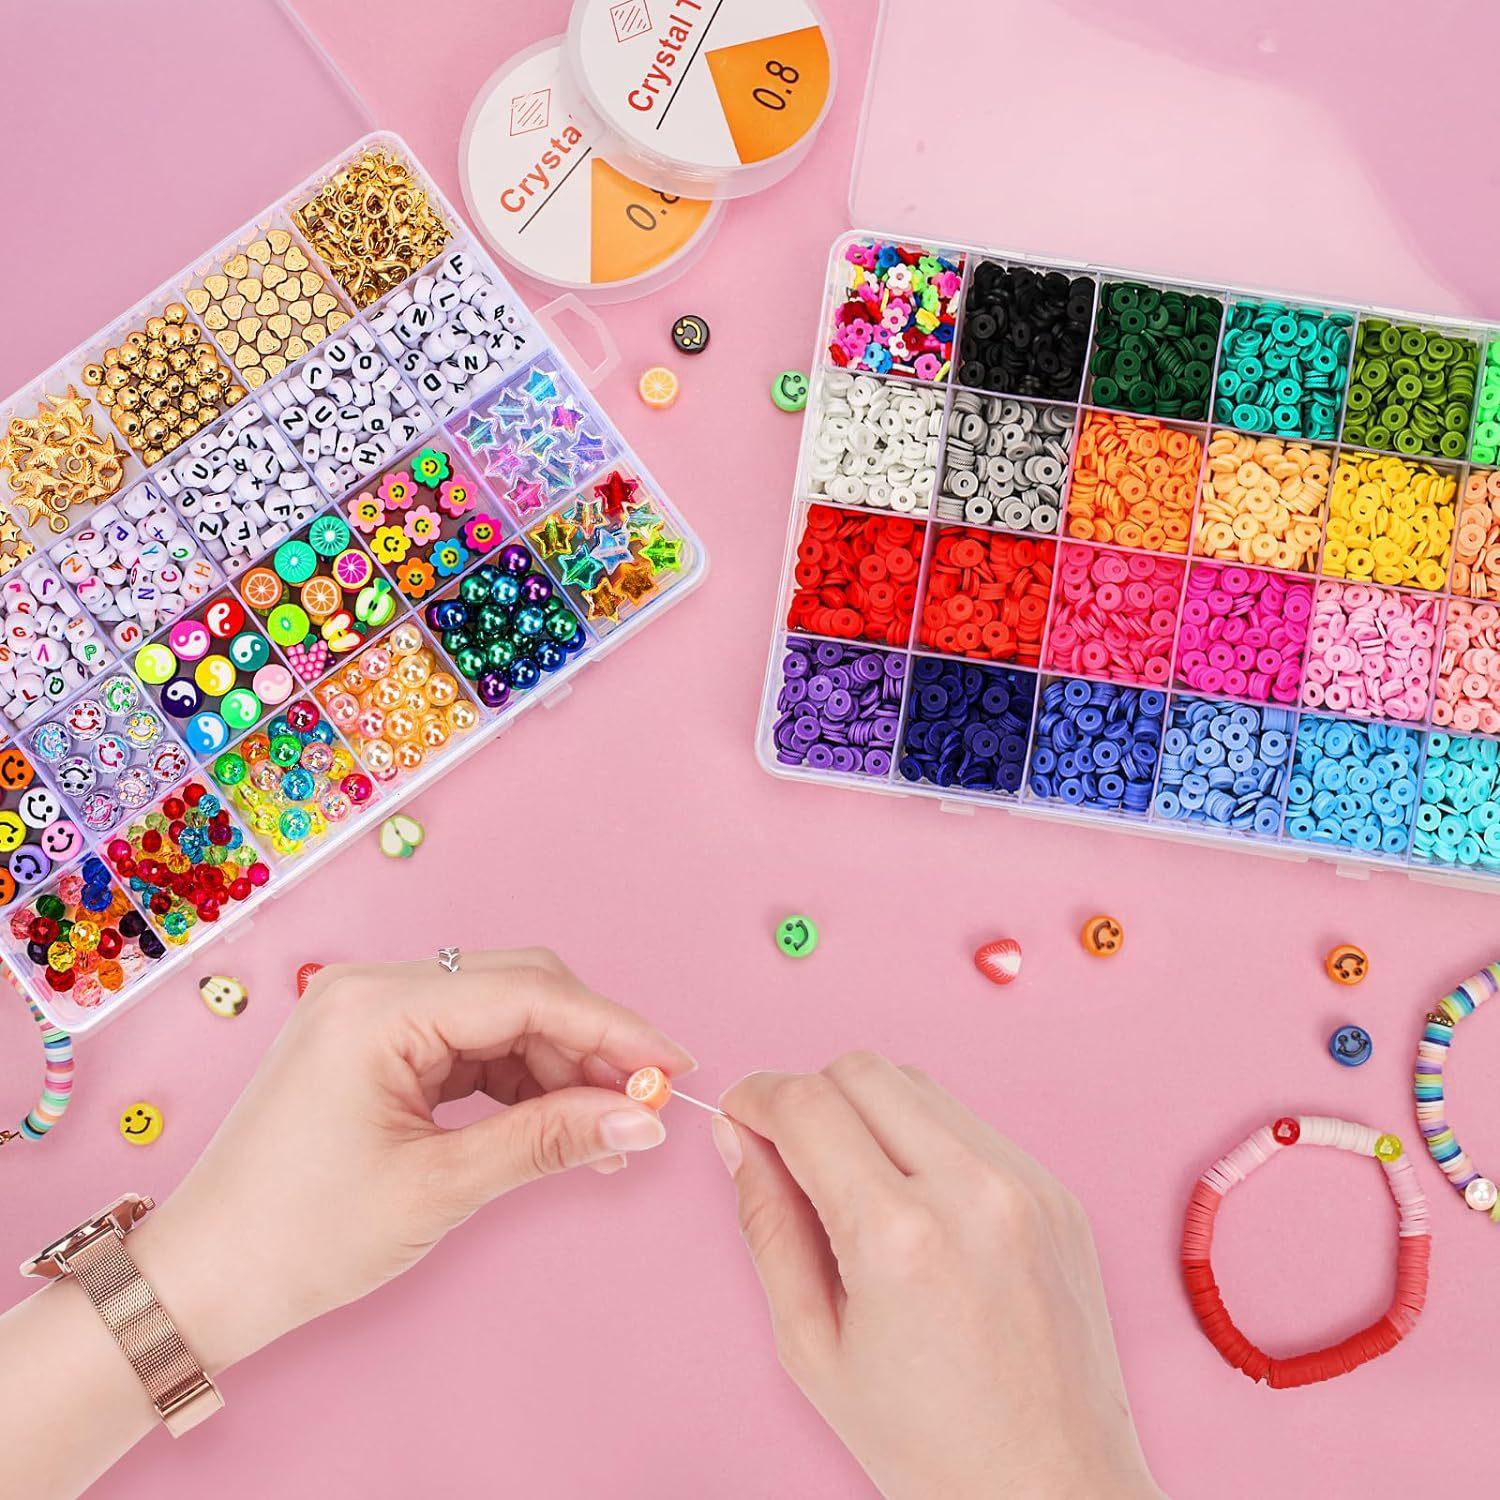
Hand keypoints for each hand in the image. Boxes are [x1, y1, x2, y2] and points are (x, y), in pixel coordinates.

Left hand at [136, 949, 693, 1371]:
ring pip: (500, 1016)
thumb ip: (549, 1141)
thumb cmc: (302, 1237)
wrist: (204, 1281)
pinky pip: (469, 1043)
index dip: (613, 1028)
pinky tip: (553, 1123)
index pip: (527, 991)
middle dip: (589, 1044)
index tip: (674, 1068)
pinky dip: (517, 1080)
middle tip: (646, 1106)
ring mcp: (371, 1011)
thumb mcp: (439, 1188)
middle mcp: (373, 987)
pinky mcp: (375, 1043)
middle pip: (519, 989)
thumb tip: (642, 1120)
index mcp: (378, 1006)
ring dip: (558, 1066)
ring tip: (603, 1133)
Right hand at [714, 1055, 1160, 1499]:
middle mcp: (972, 1191)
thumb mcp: (812, 1347)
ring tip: (859, 1190)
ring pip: (918, 1086)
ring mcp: (1027, 1186)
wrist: (1054, 1494)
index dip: (756, 1097)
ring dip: (870, 1112)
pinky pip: (971, 1126)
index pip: (806, 1103)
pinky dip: (927, 1142)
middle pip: (862, 1069)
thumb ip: (767, 1224)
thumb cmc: (929, 1445)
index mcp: (899, 1237)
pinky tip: (919, 1210)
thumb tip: (738, 1138)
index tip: (739, 1115)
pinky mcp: (1058, 1194)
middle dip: (810, 1095)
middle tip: (792, 1154)